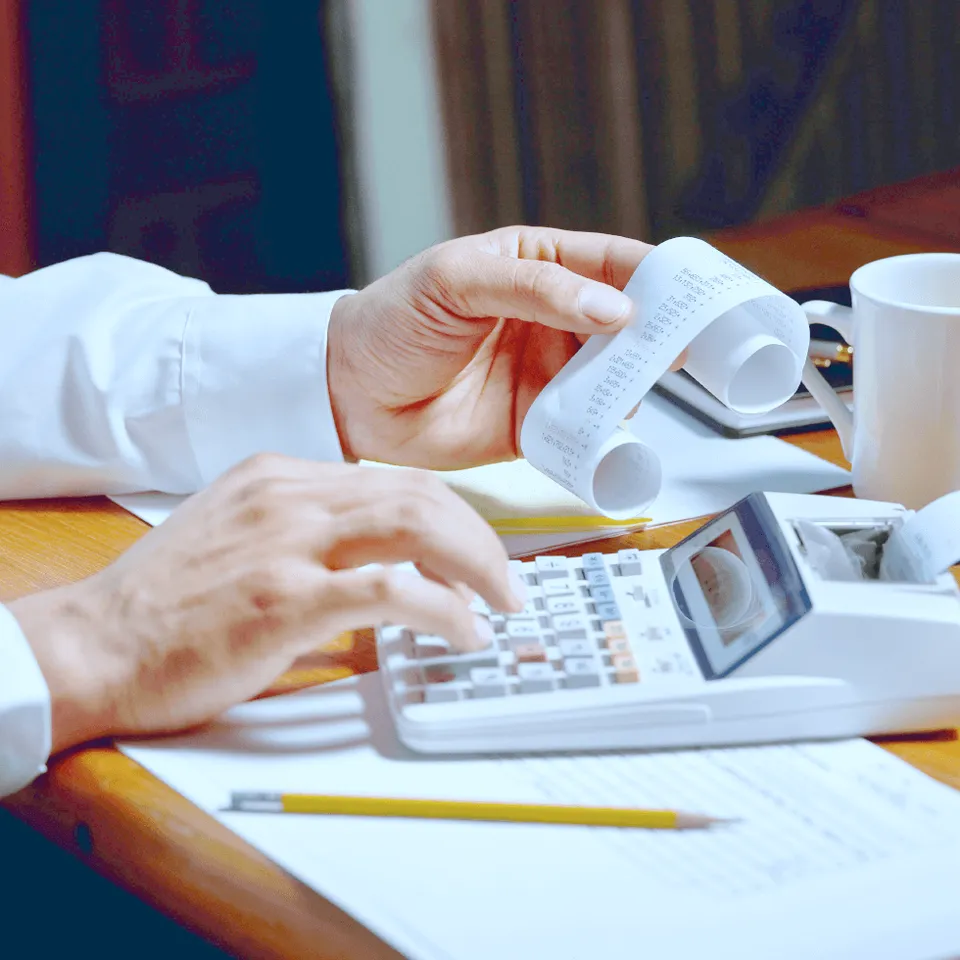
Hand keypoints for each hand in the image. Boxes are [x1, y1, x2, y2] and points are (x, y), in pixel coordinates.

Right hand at [9, 454, 524, 753]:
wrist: (94, 645)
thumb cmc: (164, 603)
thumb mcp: (238, 535)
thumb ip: (306, 531)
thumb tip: (380, 558)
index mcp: (281, 476)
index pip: (395, 479)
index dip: (453, 516)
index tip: (478, 550)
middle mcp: (290, 496)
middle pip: (419, 494)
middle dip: (480, 539)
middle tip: (508, 581)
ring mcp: (287, 543)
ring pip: (416, 526)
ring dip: (476, 566)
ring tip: (501, 604)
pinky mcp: (284, 599)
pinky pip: (391, 590)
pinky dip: (443, 610)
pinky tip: (463, 633)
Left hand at [327, 225, 685, 467]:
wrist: (348, 395)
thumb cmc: (392, 321)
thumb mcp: (457, 281)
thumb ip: (534, 288)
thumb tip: (615, 309)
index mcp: (538, 267)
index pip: (615, 263)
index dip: (660, 277)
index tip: (697, 295)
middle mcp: (554, 320)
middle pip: (628, 327)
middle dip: (660, 339)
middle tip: (688, 354)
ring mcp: (548, 374)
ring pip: (615, 380)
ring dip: (632, 388)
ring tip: (637, 393)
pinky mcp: (537, 425)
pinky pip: (584, 429)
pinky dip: (603, 434)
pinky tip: (611, 434)